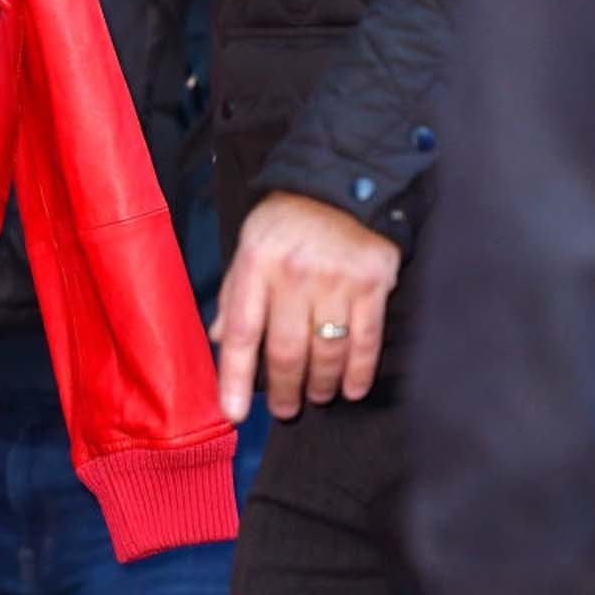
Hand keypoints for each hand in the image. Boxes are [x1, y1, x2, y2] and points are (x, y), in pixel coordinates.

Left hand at [213, 189, 400, 422]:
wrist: (343, 181)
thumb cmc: (287, 220)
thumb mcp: (249, 246)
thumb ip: (235, 294)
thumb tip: (221, 342)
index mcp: (256, 264)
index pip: (241, 332)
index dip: (235, 378)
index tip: (234, 413)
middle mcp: (295, 274)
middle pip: (286, 351)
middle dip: (284, 390)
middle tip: (285, 410)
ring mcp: (337, 280)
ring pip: (326, 351)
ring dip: (320, 385)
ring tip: (316, 397)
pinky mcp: (373, 282)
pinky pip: (366, 340)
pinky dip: (358, 372)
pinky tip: (351, 389)